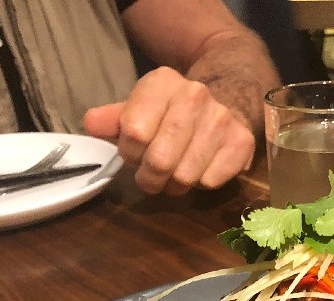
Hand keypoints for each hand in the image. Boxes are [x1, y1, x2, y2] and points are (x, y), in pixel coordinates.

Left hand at [83, 66, 255, 195]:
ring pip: (185, 177)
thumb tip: (91, 125)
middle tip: (151, 176)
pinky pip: (210, 182)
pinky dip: (201, 184)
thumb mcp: (139, 109)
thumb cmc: (173, 112)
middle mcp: (194, 95)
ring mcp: (221, 119)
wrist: (228, 100)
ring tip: (174, 175)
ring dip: (174, 185)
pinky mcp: (242, 143)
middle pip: (160, 160)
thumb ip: (113, 119)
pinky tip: (201, 169)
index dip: (129, 152)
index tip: (135, 153)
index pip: (133, 133)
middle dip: (150, 178)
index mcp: (162, 82)